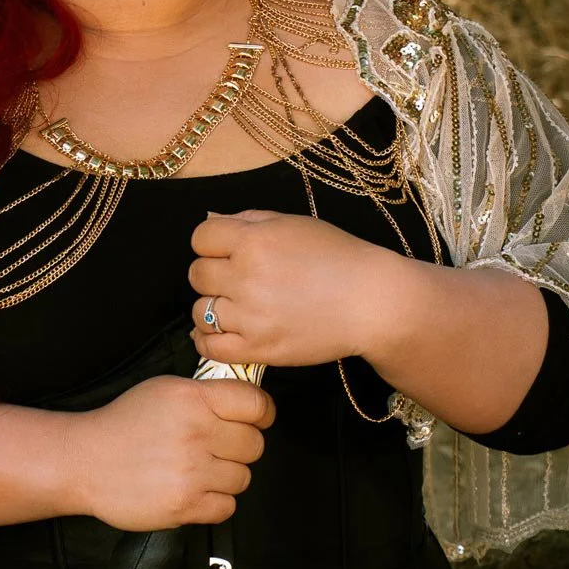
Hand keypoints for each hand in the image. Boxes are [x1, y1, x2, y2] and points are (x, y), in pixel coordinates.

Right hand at [67, 374, 275, 528]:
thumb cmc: (123, 424)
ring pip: (242, 478)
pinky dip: (214, 502)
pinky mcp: (183, 506)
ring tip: (197, 470)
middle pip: (254, 445)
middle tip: (215, 448)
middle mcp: (194, 433)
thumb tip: (248, 405)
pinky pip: (227, 507)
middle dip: (239, 448)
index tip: (254, 420)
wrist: (84, 461)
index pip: (257, 405)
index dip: (261, 414)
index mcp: (192, 399)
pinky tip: (193, 490)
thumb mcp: (164, 390)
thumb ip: (206, 394)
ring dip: (225, 477)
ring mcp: (190, 472)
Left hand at [188, 208, 395, 369]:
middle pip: (197, 274)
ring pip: (200, 312)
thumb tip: (213, 220)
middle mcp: (246, 277)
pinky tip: (220, 331)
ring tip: (237, 306)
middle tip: (236, 278)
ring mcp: (250, 316)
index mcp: (254, 240)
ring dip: (214, 307)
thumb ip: (249, 220)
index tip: (226, 250)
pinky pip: (210, 347)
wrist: (371, 302)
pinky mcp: (258, 349)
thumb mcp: (294, 223)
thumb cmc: (338, 258)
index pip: (200, 237)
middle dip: (212, 273)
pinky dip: (207, 340)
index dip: (212, 242)